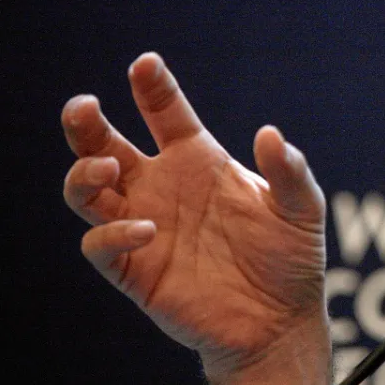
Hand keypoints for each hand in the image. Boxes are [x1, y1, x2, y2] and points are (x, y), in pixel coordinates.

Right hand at [61, 52, 329, 381]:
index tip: (146, 64)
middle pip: (105, 145)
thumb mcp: (301, 209)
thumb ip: (289, 170)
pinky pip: (100, 245)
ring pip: (87, 192)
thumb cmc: (290, 257)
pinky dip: (110, 233)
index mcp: (199, 161)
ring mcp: (144, 226)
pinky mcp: (134, 270)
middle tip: (83, 106)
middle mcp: (163, 188)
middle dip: (86, 124)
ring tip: (108, 168)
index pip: (165, 113)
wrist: (281, 320)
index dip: (153, 87)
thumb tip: (269, 134)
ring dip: (84, 175)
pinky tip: (146, 230)